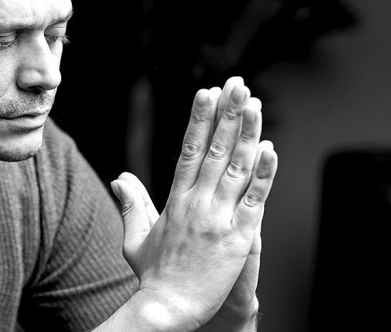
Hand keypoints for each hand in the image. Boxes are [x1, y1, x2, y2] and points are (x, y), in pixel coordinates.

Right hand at [111, 77, 276, 330]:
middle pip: (214, 149)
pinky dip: (263, 174)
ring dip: (247, 133)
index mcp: (176, 200)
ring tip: (255, 103)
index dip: (199, 119)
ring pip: (236, 167)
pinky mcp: (238, 237)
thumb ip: (131, 204)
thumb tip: (120, 178)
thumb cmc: (153, 276)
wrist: (168, 307)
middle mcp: (197, 202)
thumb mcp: (136, 237)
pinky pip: (254, 199)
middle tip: (237, 83)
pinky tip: (270, 149)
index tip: (206, 93)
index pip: (188, 149)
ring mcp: (218, 217)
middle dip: (228, 113)